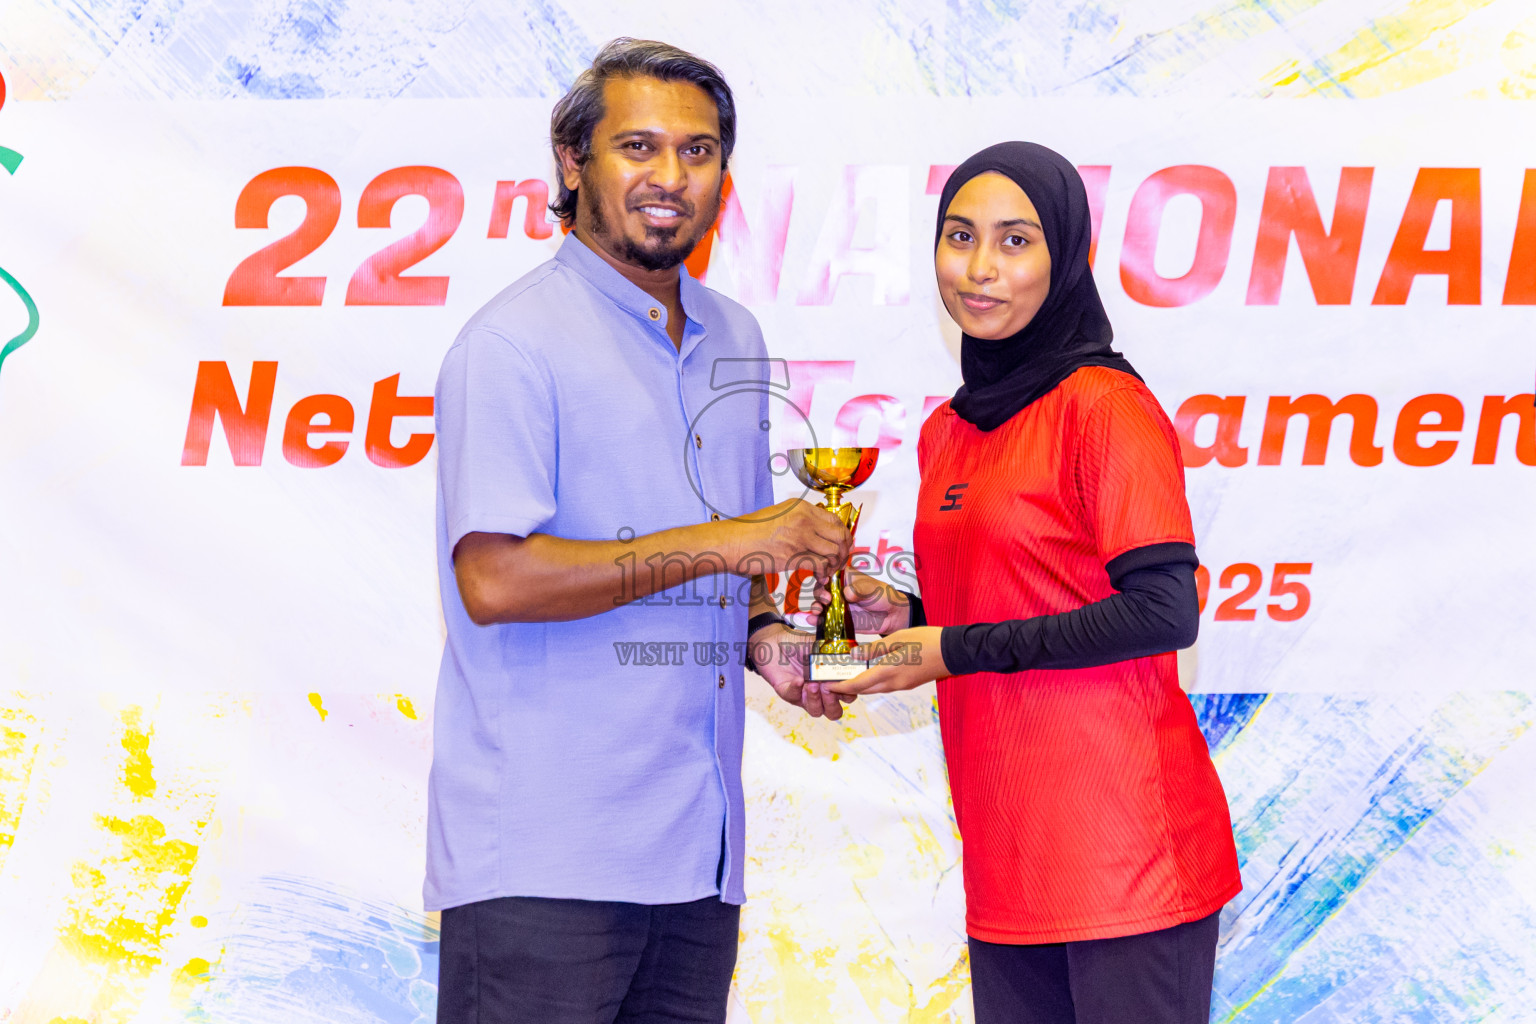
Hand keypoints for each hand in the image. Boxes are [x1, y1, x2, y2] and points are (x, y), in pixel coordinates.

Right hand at [726, 499, 851, 576]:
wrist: (731, 541)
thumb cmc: (749, 532)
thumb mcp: (779, 515)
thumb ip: (799, 521)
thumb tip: (816, 533)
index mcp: (801, 507)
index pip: (835, 520)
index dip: (842, 536)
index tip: (839, 547)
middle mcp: (804, 519)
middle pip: (840, 535)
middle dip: (843, 551)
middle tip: (836, 562)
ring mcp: (799, 537)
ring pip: (833, 551)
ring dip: (833, 565)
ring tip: (826, 571)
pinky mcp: (793, 555)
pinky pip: (820, 565)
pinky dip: (823, 574)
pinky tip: (818, 577)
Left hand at [750, 623, 855, 720]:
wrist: (777, 642)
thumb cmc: (800, 644)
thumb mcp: (821, 646)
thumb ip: (834, 652)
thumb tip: (850, 655)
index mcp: (832, 682)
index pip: (848, 696)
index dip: (849, 692)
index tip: (845, 681)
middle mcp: (820, 693)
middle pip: (834, 712)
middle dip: (833, 703)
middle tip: (828, 687)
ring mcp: (804, 695)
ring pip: (816, 710)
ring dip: (816, 699)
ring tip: (813, 683)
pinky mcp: (788, 693)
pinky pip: (793, 697)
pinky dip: (797, 688)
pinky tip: (799, 679)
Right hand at [810, 569, 913, 635]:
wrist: (891, 616)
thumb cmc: (883, 595)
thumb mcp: (873, 588)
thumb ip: (860, 590)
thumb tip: (847, 593)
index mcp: (845, 577)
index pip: (829, 573)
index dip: (823, 576)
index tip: (824, 581)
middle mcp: (838, 590)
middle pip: (821, 588)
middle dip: (819, 593)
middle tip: (826, 599)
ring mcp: (836, 605)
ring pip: (820, 603)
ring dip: (815, 606)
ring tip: (818, 611)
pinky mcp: (837, 619)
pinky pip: (825, 619)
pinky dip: (817, 620)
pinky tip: (813, 620)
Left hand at [825, 627, 948, 695]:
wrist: (955, 652)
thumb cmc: (927, 640)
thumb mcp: (897, 638)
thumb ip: (874, 648)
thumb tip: (853, 655)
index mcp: (888, 672)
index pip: (858, 684)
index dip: (840, 687)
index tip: (827, 685)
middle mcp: (894, 684)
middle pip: (865, 690)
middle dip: (848, 687)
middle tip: (834, 679)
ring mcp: (903, 685)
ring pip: (875, 689)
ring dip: (861, 685)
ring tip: (848, 674)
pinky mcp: (909, 683)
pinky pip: (886, 686)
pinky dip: (873, 681)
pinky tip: (870, 670)